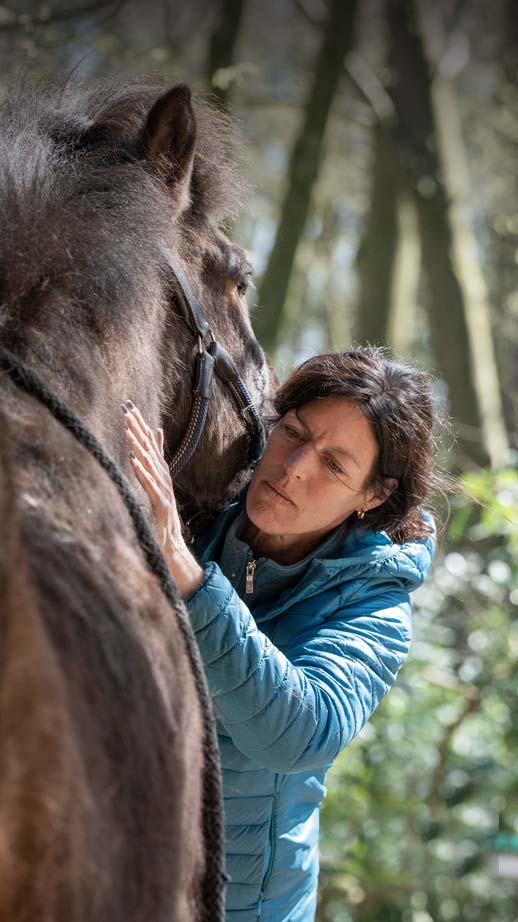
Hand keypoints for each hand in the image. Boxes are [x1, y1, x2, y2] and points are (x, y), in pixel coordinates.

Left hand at [124, 401, 203, 597]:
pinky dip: (143, 474)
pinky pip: (152, 488)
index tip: (129, 407)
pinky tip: (133, 462)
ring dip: (140, 447)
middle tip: (127, 409)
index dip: (141, 427)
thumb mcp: (157, 493)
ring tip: (128, 430)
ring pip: (151, 466)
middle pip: (151, 451)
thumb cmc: (163, 522)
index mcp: (161, 477)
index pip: (150, 447)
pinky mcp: (162, 507)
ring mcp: (164, 493)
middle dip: (139, 429)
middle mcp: (164, 481)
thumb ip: (154, 472)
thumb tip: (151, 456)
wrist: (173, 549)